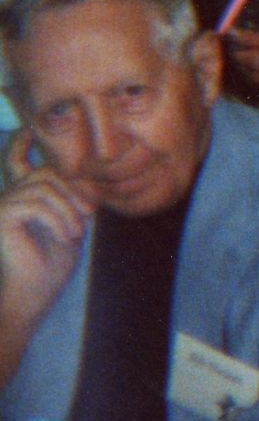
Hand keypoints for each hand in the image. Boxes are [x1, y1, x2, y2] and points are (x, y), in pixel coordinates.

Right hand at [0, 156, 93, 336]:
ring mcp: (2, 205)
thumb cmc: (53, 260)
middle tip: (88, 213)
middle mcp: (8, 196)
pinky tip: (66, 236)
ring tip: (75, 232)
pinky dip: (58, 218)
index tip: (28, 129)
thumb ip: (69, 195)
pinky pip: (37, 203)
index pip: (17, 160)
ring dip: (68, 209)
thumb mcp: (69, 221)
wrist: (36, 291)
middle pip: (45, 173)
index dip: (21, 143)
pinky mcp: (2, 216)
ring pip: (44, 187)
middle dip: (73, 190)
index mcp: (23, 195)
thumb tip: (80, 172)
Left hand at [224, 28, 258, 94]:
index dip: (236, 46)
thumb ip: (250, 38)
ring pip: (247, 75)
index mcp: (254, 61)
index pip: (232, 54)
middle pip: (239, 66)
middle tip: (256, 47)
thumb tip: (230, 31)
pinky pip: (258, 82)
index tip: (244, 40)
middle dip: (242, 57)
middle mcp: (255, 77)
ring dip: (250, 66)